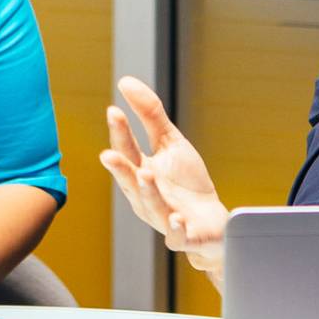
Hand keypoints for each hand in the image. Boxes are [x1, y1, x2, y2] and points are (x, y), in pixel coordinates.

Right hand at [100, 76, 229, 276]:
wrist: (209, 222)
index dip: (120, 132)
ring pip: (152, 207)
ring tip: (146, 174)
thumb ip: (149, 114)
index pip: (127, 150)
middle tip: (109, 154)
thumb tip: (125, 82)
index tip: (113, 111)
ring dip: (148, 193)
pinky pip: (178, 236)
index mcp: (140, 172)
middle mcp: (146, 197)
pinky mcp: (185, 235)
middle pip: (131, 181)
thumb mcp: (170, 142)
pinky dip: (176, 230)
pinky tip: (177, 218)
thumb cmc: (185, 183)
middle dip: (121, 168)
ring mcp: (164, 218)